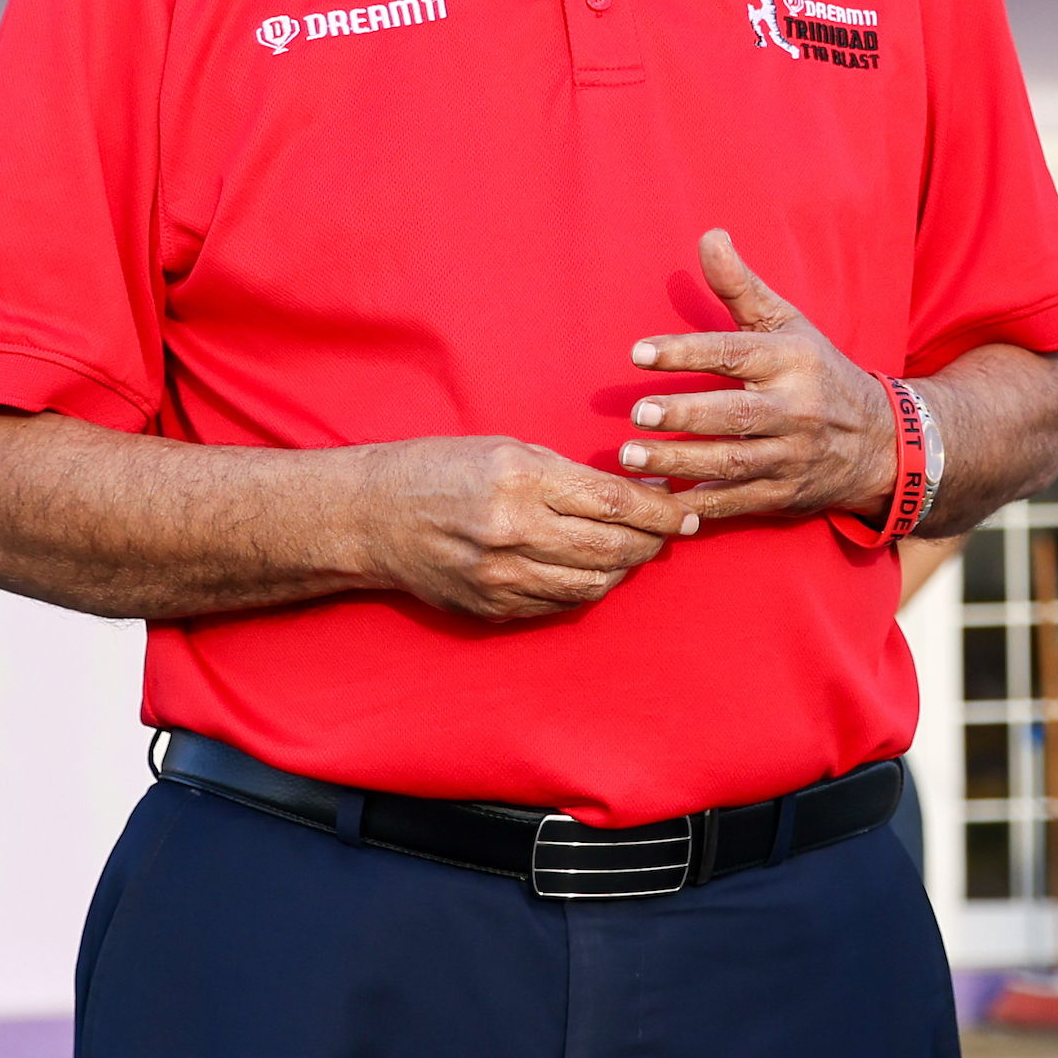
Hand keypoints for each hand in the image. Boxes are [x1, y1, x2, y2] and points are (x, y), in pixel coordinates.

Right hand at [355, 434, 692, 621]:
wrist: (374, 517)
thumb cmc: (444, 470)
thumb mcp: (510, 450)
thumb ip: (571, 475)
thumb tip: (637, 493)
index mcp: (521, 479)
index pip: (612, 502)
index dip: (658, 511)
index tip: (683, 511)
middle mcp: (513, 530)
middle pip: (609, 548)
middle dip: (651, 542)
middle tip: (670, 532)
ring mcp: (501, 575)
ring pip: (591, 583)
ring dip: (623, 568)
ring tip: (635, 551)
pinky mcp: (491, 607)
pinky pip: (560, 604)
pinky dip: (587, 588)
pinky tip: (595, 570)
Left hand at [622, 230, 896, 527]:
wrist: (880, 442)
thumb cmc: (819, 373)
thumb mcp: (789, 325)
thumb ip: (742, 288)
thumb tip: (709, 236)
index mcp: (793, 360)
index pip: (735, 353)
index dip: (686, 352)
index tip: (639, 353)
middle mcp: (795, 408)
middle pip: (735, 413)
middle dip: (684, 414)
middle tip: (637, 413)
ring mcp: (790, 455)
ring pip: (732, 461)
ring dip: (680, 461)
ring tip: (630, 457)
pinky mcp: (783, 494)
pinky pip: (737, 502)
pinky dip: (698, 505)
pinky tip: (660, 504)